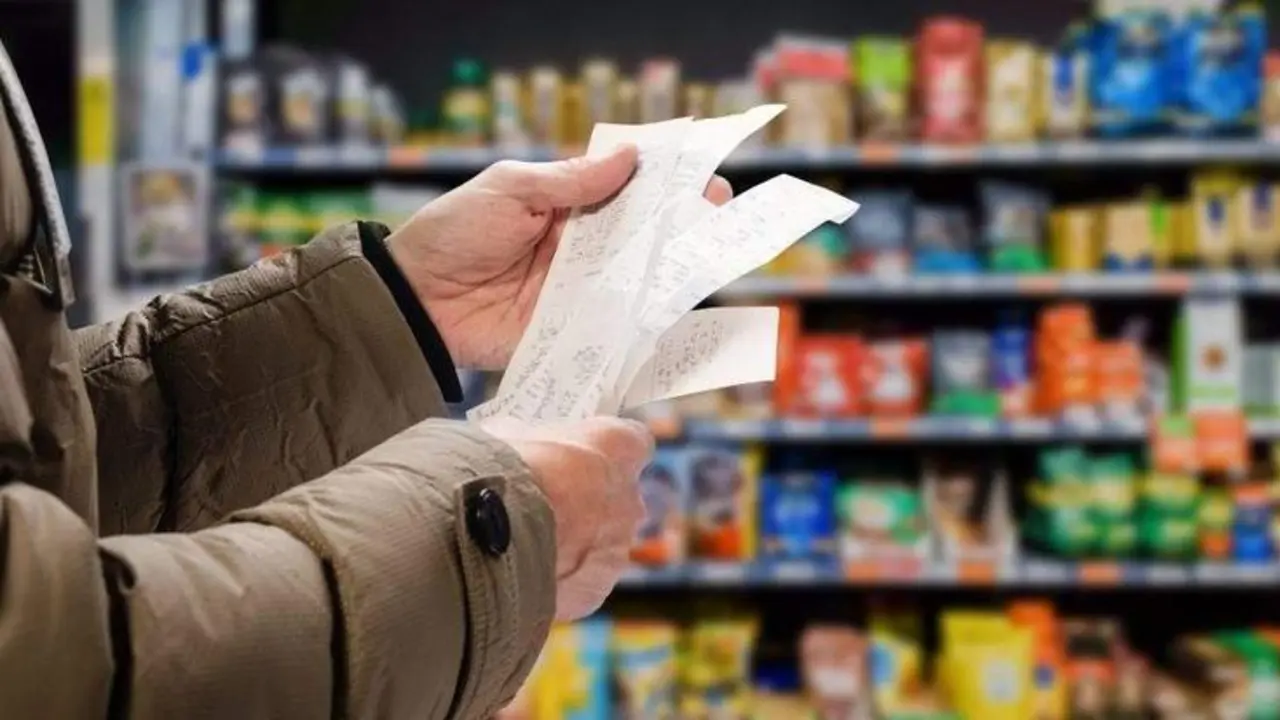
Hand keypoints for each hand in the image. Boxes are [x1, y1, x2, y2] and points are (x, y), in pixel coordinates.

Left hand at [387, 148, 733, 368]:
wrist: (415, 300)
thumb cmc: (453, 233)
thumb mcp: (510, 190)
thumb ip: (570, 181)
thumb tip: (630, 157)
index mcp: (564, 205)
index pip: (624, 190)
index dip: (663, 182)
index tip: (700, 174)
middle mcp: (579, 248)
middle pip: (640, 234)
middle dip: (680, 222)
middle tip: (716, 211)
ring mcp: (578, 290)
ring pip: (636, 278)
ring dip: (671, 268)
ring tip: (709, 254)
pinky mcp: (571, 329)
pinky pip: (615, 324)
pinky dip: (645, 319)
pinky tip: (676, 308)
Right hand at [482, 416, 652, 620]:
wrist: (485, 534)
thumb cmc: (503, 469)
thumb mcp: (512, 433)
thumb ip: (532, 440)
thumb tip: (518, 445)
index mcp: (618, 447)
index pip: (633, 441)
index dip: (606, 450)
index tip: (583, 454)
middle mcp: (629, 498)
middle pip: (619, 498)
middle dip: (589, 501)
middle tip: (549, 502)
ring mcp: (617, 549)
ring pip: (602, 545)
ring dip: (574, 543)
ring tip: (529, 543)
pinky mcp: (595, 590)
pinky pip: (581, 582)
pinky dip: (559, 579)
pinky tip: (525, 572)